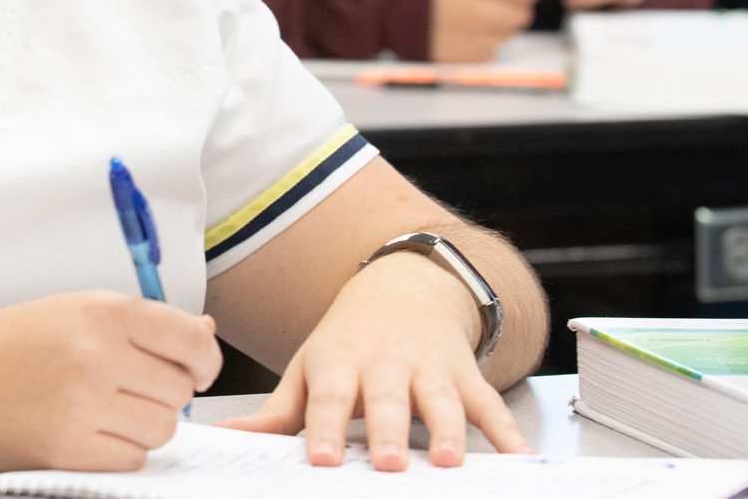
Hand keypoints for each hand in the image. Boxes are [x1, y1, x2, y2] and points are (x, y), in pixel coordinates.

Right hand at [0, 290, 221, 472]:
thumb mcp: (76, 311)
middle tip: (136, 390)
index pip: (190, 339)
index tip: (199, 369)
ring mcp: (82, 404)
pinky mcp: (67, 449)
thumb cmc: (8, 344)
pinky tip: (93, 432)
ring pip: (162, 428)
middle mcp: (97, 354)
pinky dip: (122, 451)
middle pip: (179, 389)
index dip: (205, 360)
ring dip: (146, 425)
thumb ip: (141, 324)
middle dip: (168, 394)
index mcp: (103, 312)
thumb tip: (203, 336)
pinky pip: (132, 459)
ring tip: (110, 410)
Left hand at [221, 247, 529, 468]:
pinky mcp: (463, 372)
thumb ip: (277, 410)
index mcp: (340, 363)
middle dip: (388, 431)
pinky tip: (517, 457)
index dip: (326, 428)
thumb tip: (230, 435)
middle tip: (388, 463)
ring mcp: (429, 367)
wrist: (405, 284)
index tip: (323, 458)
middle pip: (388, 400)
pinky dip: (506, 430)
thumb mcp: (309, 365)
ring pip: (441, 400)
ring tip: (448, 461)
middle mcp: (386, 364)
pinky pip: (488, 403)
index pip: (330, 398)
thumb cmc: (349, 338)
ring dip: (448, 431)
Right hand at [429, 0, 538, 63]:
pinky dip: (484, 42)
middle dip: (514, 7)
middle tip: (497, 2)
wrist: (388, 7)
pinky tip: (466, 30)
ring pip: (508, 34)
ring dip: (499, 26)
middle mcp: (479, 10)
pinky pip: (491, 51)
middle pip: (523, 15)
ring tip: (476, 16)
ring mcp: (472, 36)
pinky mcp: (464, 56)